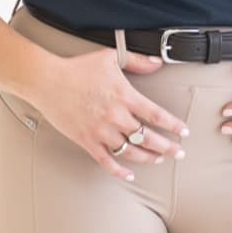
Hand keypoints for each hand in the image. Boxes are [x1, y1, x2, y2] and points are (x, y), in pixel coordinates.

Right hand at [30, 44, 191, 181]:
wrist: (47, 81)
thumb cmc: (77, 68)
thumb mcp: (111, 57)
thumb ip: (138, 60)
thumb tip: (158, 62)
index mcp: (124, 96)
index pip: (156, 115)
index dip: (173, 126)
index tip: (184, 132)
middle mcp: (116, 116)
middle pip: (148, 137)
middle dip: (168, 147)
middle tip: (179, 153)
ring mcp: (101, 131)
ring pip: (131, 151)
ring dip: (148, 157)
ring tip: (159, 158)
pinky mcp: (87, 141)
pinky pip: (106, 161)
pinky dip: (119, 171)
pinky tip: (130, 175)